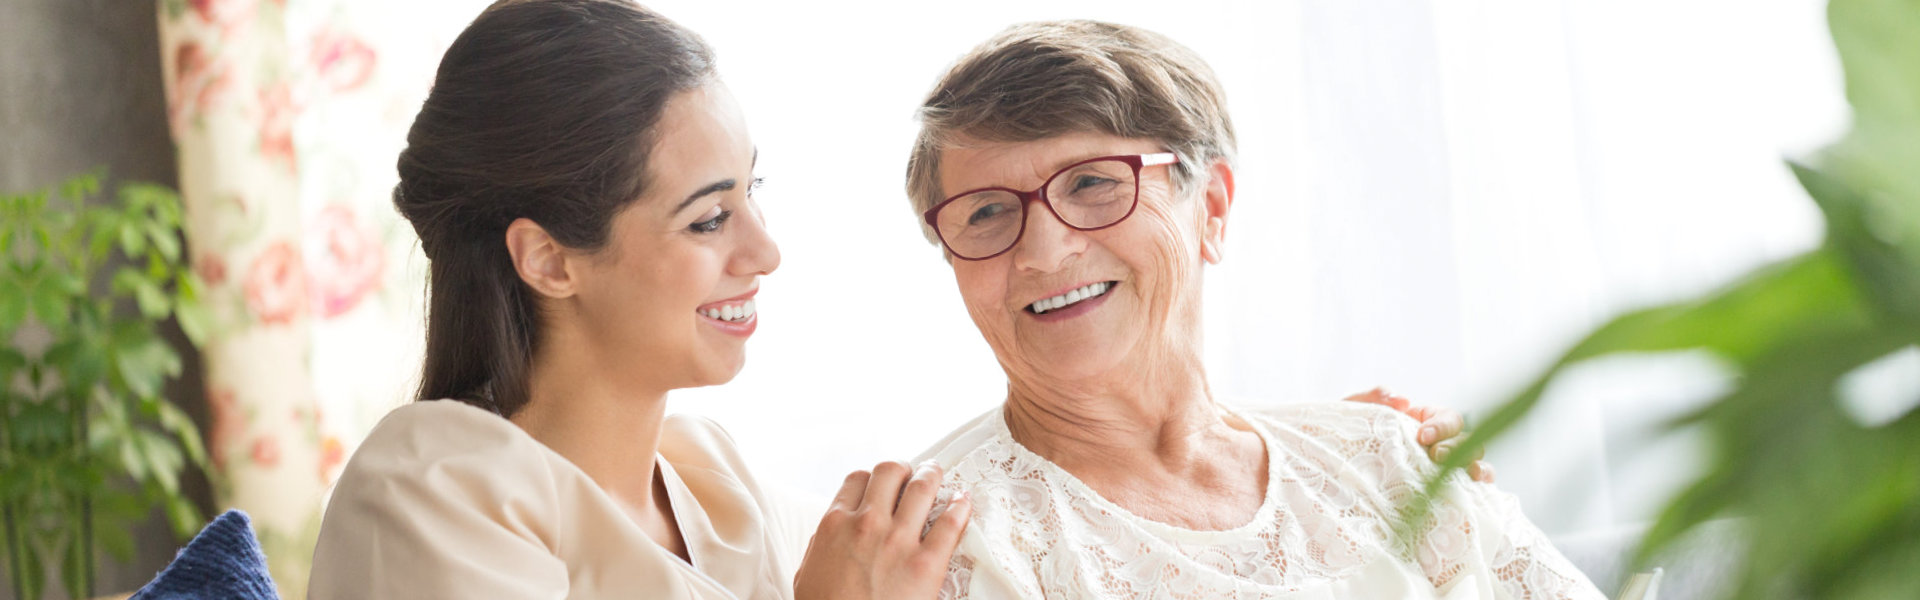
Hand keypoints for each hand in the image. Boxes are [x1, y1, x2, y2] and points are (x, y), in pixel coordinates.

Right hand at [794, 461, 972, 599]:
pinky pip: (950, 524)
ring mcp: (898, 541)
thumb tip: (833, 533)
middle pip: (890, 472)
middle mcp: (866, 523)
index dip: (872, 478)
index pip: (857, 480)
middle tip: (912, 474)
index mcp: (834, 525)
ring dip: (932, 475)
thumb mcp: (808, 573)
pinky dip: (959, 507)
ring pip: (922, 487)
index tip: (881, 484)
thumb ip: (822, 545)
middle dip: (903, 469)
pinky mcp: (927, 564)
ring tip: (937, 474)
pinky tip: (963, 502)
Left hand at [1343, 387, 1494, 482]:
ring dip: (1476, 466)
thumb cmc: (1347, 435)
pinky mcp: (1441, 491)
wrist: (1335, 468)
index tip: (1422, 435)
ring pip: (1474, 463)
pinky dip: (1478, 487)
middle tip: (1435, 456)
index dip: (1442, 426)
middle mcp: (1440, 444)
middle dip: (1456, 448)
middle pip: (1467, 442)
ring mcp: (1443, 468)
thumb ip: (1373, 398)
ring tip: (1472, 475)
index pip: (1449, 419)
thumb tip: (1403, 401)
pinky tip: (1477, 489)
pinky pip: (1468, 488)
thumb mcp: (1354, 411)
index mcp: (1425, 422)